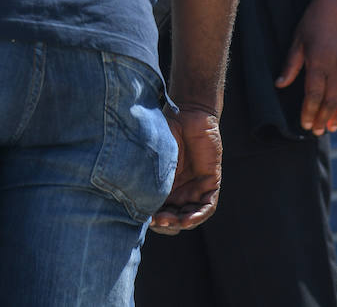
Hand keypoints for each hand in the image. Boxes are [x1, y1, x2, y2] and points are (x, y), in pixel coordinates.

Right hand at [151, 107, 221, 234]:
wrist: (189, 114)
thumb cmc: (165, 131)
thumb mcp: (153, 155)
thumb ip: (146, 172)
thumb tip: (125, 192)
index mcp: (163, 185)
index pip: (157, 210)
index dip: (150, 218)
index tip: (141, 218)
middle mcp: (179, 190)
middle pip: (173, 217)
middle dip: (165, 223)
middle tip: (156, 221)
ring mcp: (195, 188)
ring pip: (189, 215)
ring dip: (180, 222)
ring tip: (170, 221)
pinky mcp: (210, 183)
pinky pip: (207, 206)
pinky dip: (198, 215)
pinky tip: (188, 219)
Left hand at [274, 0, 336, 134]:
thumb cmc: (314, 19)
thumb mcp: (297, 39)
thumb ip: (291, 64)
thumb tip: (279, 84)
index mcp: (319, 63)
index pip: (314, 95)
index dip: (309, 112)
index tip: (305, 125)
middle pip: (331, 101)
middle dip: (324, 118)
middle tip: (317, 132)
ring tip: (332, 128)